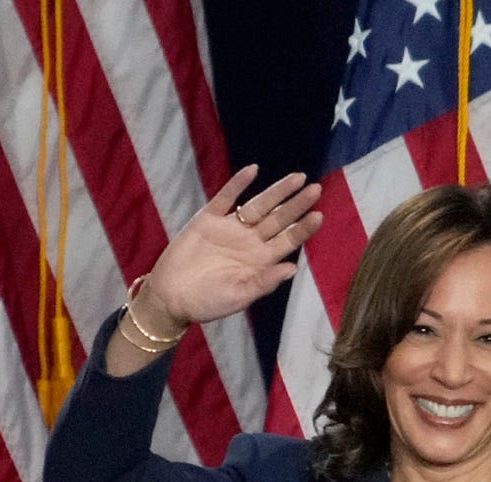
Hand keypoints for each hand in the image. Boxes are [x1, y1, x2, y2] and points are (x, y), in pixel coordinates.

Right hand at [140, 165, 324, 329]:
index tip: (319, 215)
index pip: (288, 241)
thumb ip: (264, 282)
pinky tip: (253, 170)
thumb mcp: (239, 296)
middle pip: (279, 219)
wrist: (171, 297)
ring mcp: (230, 229)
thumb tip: (292, 268)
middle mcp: (250, 242)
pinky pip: (226, 197)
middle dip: (297, 204)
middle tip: (316, 189)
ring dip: (277, 191)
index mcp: (261, 261)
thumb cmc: (207, 303)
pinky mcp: (208, 220)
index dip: (303, 228)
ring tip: (298, 177)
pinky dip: (238, 184)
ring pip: (259, 205)